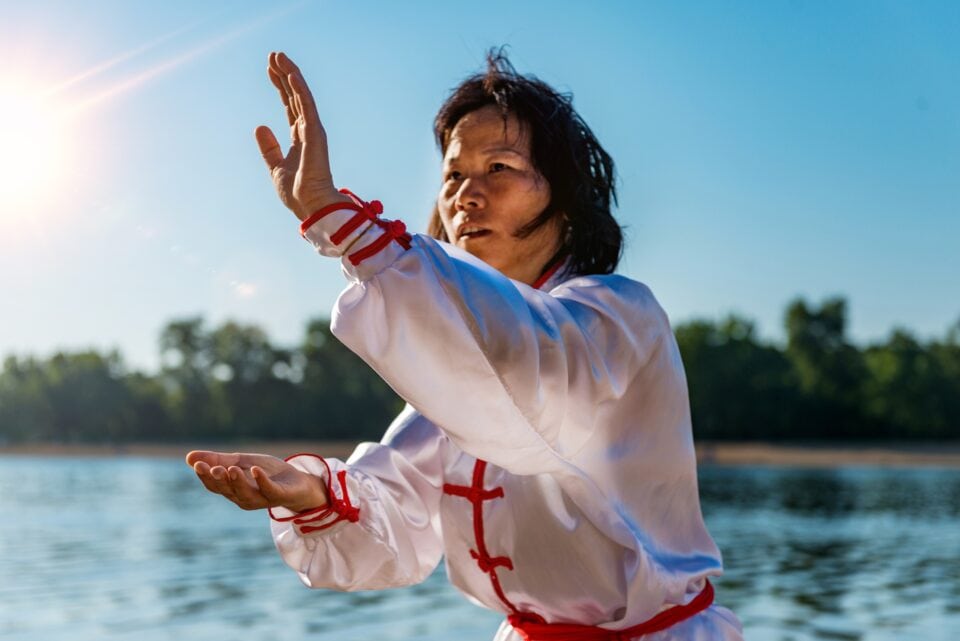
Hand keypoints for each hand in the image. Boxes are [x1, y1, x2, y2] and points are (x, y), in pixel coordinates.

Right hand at [186, 450, 328, 512]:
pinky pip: (268, 490)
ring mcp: (261, 499)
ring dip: (237, 481)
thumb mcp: (241, 462)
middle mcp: (243, 498)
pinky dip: (261, 481)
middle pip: (226, 490)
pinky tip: (255, 470)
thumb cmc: (266, 474)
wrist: (298, 483)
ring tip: (231, 468)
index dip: (204, 475)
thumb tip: (189, 457)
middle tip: (209, 467)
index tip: (196, 463)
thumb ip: (218, 460)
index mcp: (232, 490)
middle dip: (217, 479)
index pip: (214, 485)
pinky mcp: (278, 495)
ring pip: (245, 493)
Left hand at [255, 51, 353, 219]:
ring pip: (301, 95)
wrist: (309, 206)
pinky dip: (300, 89)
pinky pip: (307, 106)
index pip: (289, 105)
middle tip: (274, 55)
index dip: (280, 86)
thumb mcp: (275, 167)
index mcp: (299, 137)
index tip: (270, 69)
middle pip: (295, 95)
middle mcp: (307, 130)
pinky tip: (291, 74)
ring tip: (279, 56)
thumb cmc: (297, 193)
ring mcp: (313, 130)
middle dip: (284, 75)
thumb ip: (269, 147)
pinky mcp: (315, 133)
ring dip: (291, 75)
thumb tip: (260, 127)